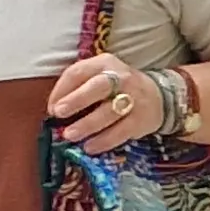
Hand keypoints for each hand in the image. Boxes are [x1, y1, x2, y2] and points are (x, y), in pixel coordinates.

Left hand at [49, 53, 163, 151]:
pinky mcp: (141, 119)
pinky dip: (104, 140)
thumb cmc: (116, 88)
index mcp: (104, 63)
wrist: (158, 96)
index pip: (78, 72)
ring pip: (109, 111)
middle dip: (76, 100)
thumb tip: (53, 109)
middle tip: (58, 113)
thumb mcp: (98, 77)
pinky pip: (121, 131)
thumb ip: (77, 87)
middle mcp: (121, 77)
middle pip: (98, 87)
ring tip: (70, 135)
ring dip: (87, 124)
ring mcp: (134, 98)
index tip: (51, 108)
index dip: (61, 90)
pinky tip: (90, 146)